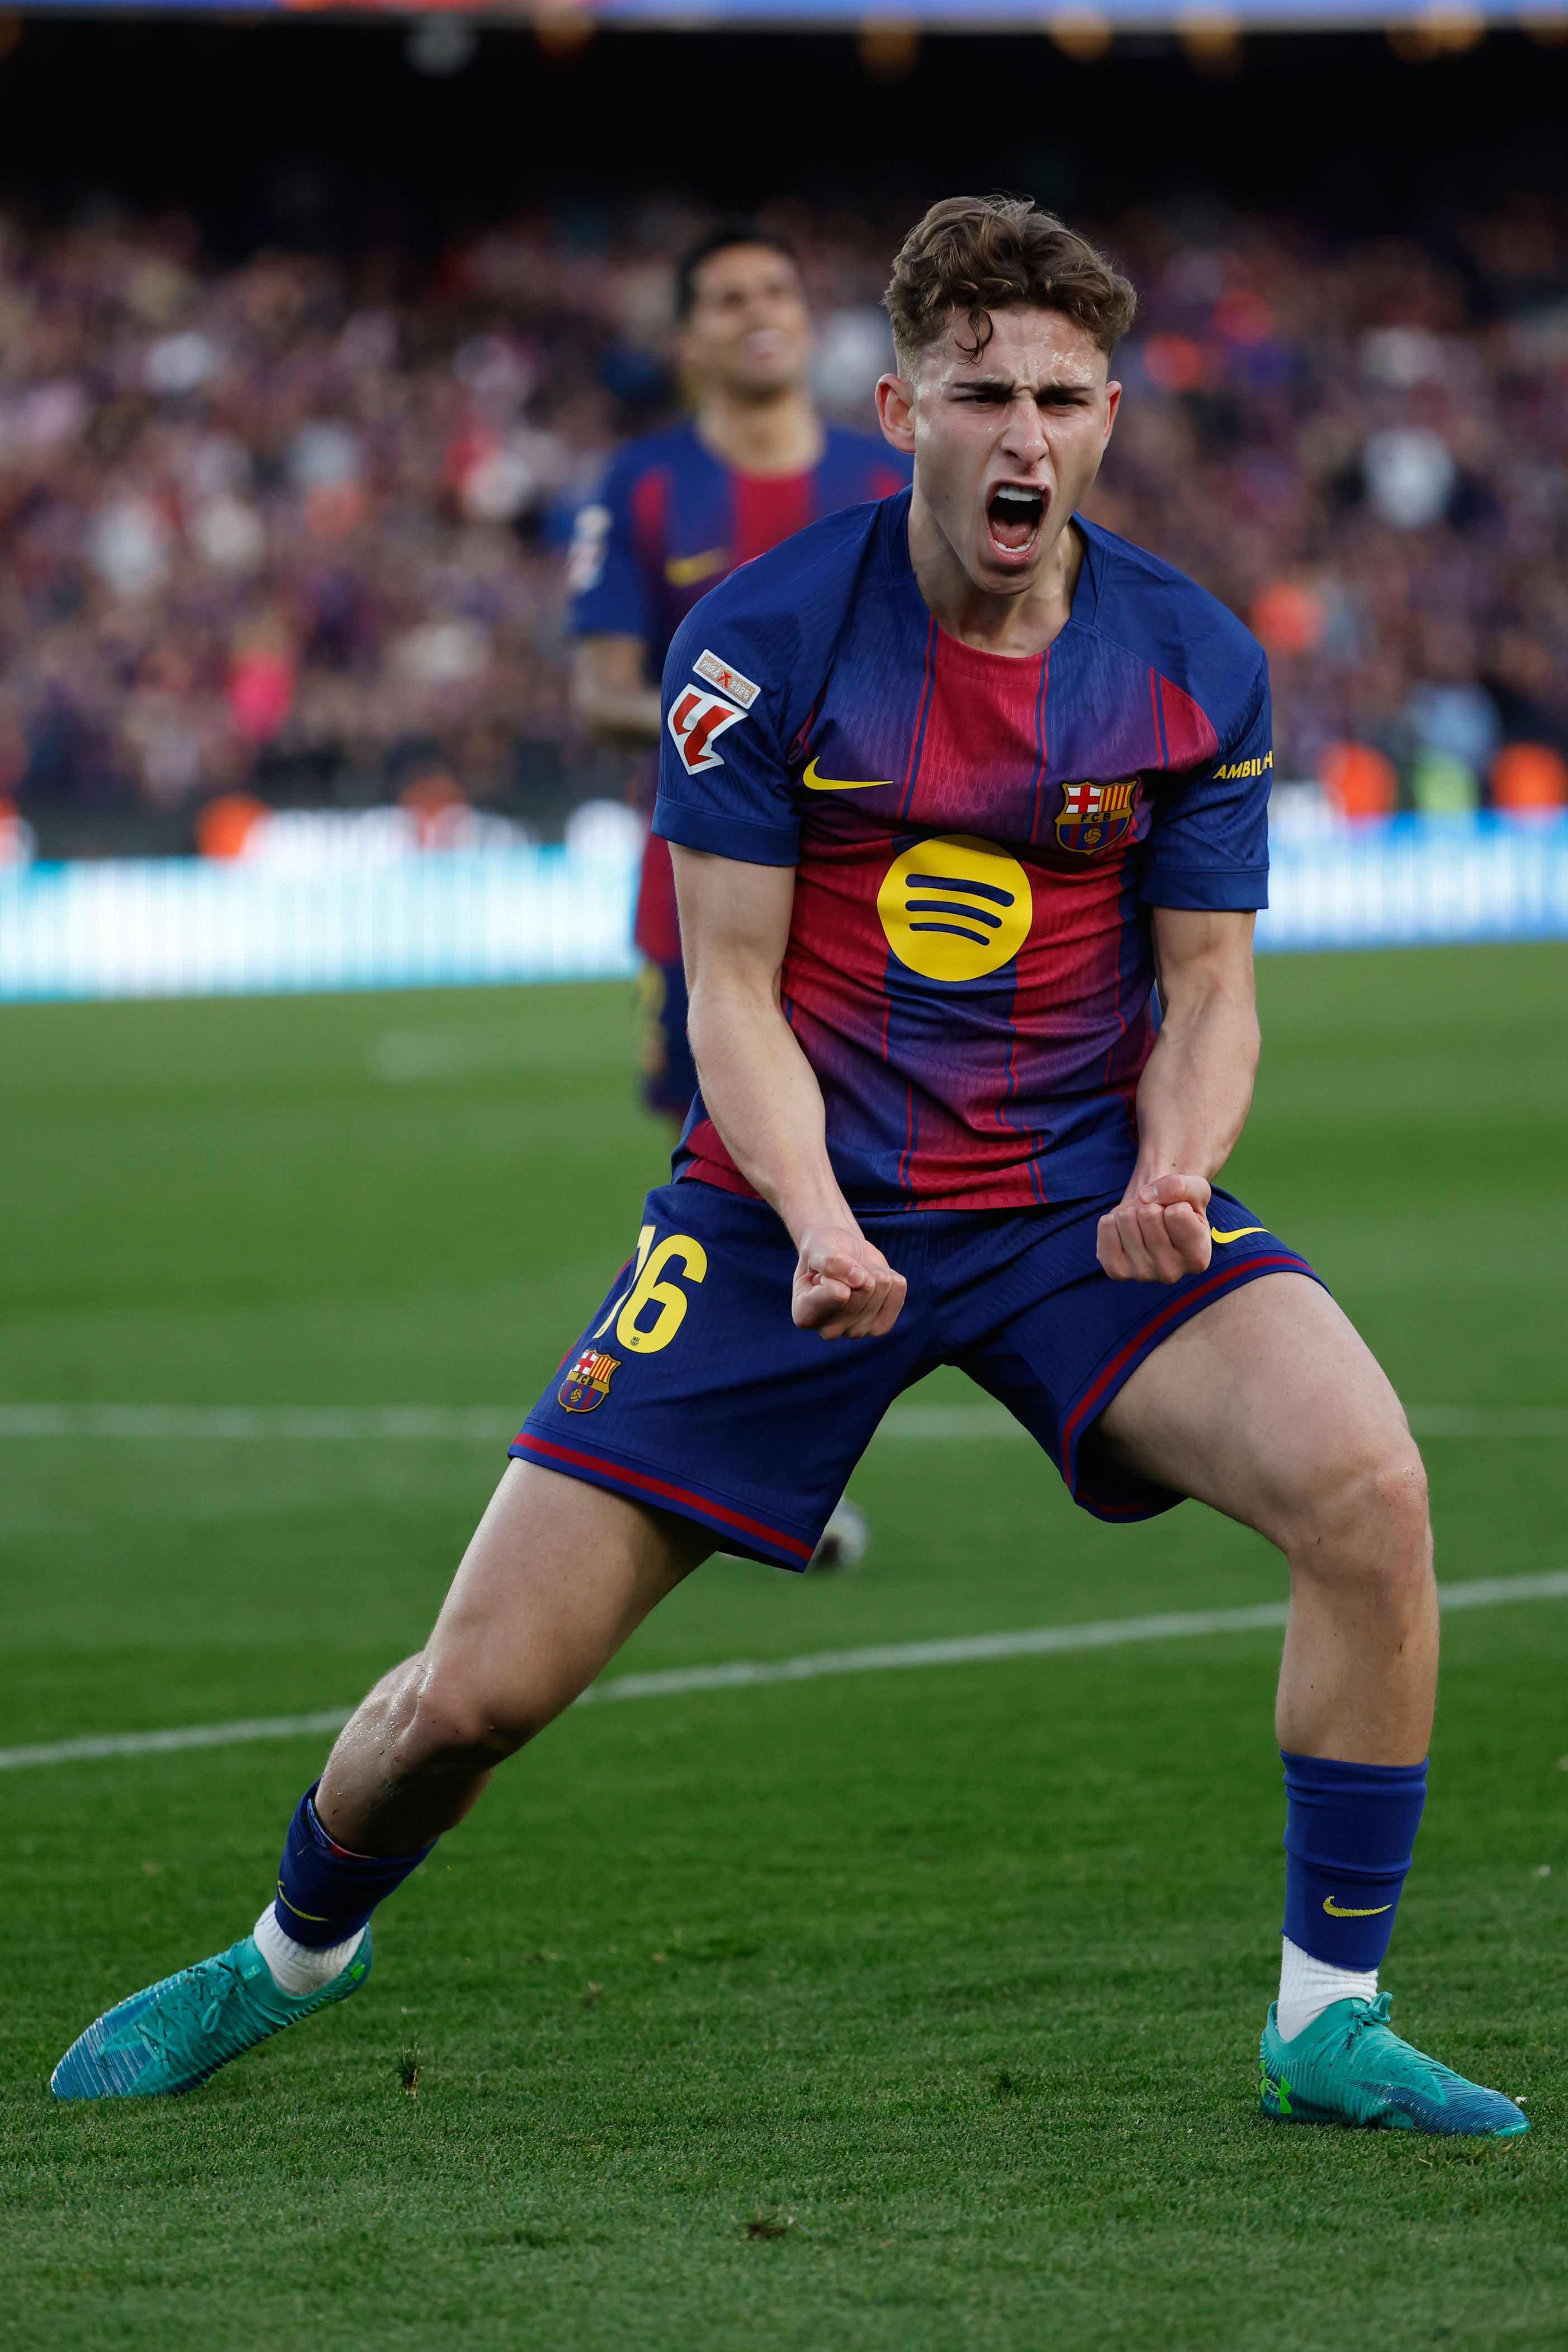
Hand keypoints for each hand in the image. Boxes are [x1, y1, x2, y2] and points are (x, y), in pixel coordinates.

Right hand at [792, 1223, 906, 1338]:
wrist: (841, 1253)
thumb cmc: (822, 1250)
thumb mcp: (818, 1247)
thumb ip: (830, 1261)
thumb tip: (860, 1279)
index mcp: (804, 1315)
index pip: (837, 1293)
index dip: (838, 1271)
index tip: (823, 1270)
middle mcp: (828, 1330)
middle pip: (862, 1291)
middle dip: (858, 1268)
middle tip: (844, 1269)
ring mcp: (856, 1331)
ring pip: (880, 1289)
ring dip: (872, 1270)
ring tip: (857, 1272)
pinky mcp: (879, 1327)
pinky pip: (898, 1291)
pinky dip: (890, 1276)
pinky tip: (874, 1278)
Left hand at [1097, 1173, 1212, 1283]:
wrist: (1157, 1221)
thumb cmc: (1182, 1206)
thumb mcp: (1196, 1189)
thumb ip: (1182, 1186)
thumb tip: (1145, 1196)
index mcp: (1198, 1257)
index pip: (1177, 1212)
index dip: (1175, 1201)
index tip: (1177, 1211)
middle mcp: (1171, 1273)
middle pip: (1148, 1214)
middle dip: (1152, 1205)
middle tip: (1158, 1217)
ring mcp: (1142, 1274)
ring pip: (1126, 1218)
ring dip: (1133, 1211)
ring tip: (1142, 1224)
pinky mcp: (1117, 1270)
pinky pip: (1106, 1226)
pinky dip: (1113, 1219)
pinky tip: (1126, 1231)